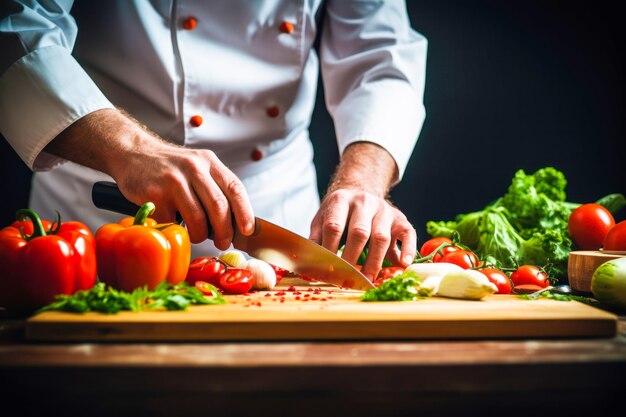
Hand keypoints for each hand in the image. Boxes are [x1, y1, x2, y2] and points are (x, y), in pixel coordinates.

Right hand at [45, 108, 254, 246]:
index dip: (245, 212)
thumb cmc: (170, 167)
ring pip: (198, 219)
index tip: (247, 231)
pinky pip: (173, 223)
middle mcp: (193, 168)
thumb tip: (235, 222)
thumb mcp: (197, 166)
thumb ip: (215, 187)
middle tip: (223, 242)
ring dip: (201, 236)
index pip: (235, 188)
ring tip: (199, 236)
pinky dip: (177, 230)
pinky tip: (175, 224)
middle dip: (225, 231)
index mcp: (208, 162)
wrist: (132, 152)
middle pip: (219, 207)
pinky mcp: (155, 194)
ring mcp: (173, 181)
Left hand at [308, 142, 416, 280]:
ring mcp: (384, 210)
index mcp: (340, 200)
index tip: (327, 269)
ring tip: (368, 279)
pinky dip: (408, 249)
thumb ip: (316, 238)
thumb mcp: (322, 218)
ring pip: (381, 236)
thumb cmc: (339, 213)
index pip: (334, 226)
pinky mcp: (400, 218)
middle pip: (359, 232)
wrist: (361, 192)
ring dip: (374, 261)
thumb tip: (306, 265)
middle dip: (352, 258)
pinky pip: (408, 233)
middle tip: (346, 279)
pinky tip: (403, 264)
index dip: (330, 249)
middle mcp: (364, 202)